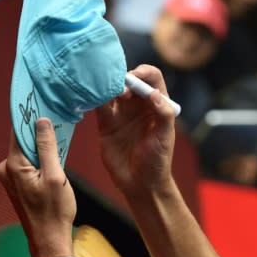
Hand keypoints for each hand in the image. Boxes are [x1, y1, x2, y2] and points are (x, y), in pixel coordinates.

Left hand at [0, 119, 75, 256]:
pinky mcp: (17, 184)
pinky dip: (40, 160)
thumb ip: (47, 147)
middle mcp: (6, 168)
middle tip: (59, 122)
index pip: (20, 130)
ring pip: (27, 153)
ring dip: (42, 148)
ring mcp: (10, 177)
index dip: (32, 116)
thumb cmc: (54, 212)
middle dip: (40, 132)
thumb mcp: (56, 177)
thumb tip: (42, 121)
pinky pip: (28, 164)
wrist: (49, 240)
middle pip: (23, 140)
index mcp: (13, 165)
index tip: (43, 102)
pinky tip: (55, 161)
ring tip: (60, 142)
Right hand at [96, 64, 176, 201]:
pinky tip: (91, 96)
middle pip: (129, 79)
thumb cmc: (158, 161)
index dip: (144, 72)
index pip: (151, 78)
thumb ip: (163, 114)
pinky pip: (98, 105)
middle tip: (121, 92)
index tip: (137, 78)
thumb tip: (153, 93)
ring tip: (106, 92)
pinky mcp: (106, 123)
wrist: (141, 184)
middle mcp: (138, 105)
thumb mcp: (165, 137)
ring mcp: (121, 113)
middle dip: (123, 78)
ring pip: (111, 89)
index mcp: (156, 104)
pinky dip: (94, 97)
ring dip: (108, 86)